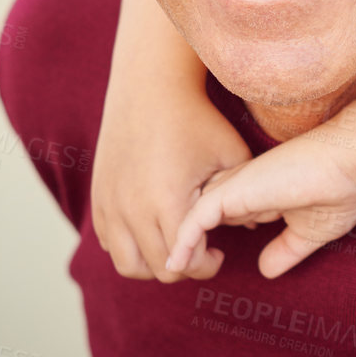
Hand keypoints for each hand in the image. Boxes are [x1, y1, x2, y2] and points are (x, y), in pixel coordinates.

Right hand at [92, 83, 251, 282]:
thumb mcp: (231, 155)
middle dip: (185, 266)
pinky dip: (129, 246)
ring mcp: (111, 204)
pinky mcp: (99, 196)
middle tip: (202, 252)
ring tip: (175, 245)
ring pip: (127, 264)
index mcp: (167, 202)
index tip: (220, 253)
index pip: (186, 262)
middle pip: (159, 269)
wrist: (151, 87)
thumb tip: (256, 226)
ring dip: (153, 263)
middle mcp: (133, 209)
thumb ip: (246, 196)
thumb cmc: (197, 120)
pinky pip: (108, 242)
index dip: (207, 265)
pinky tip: (151, 228)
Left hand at [167, 130, 355, 278]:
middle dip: (186, 240)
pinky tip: (175, 263)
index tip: (202, 260)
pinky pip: (195, 219)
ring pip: (192, 215)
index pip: (222, 213)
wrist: (352, 163)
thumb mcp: (309, 231)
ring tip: (171, 270)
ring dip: (181, 244)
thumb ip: (286, 249)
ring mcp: (236, 187)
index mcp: (259, 191)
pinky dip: (183, 241)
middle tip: (173, 268)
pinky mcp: (234, 191)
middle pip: (200, 213)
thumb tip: (266, 270)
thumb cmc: (341, 190)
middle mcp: (242, 186)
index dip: (209, 235)